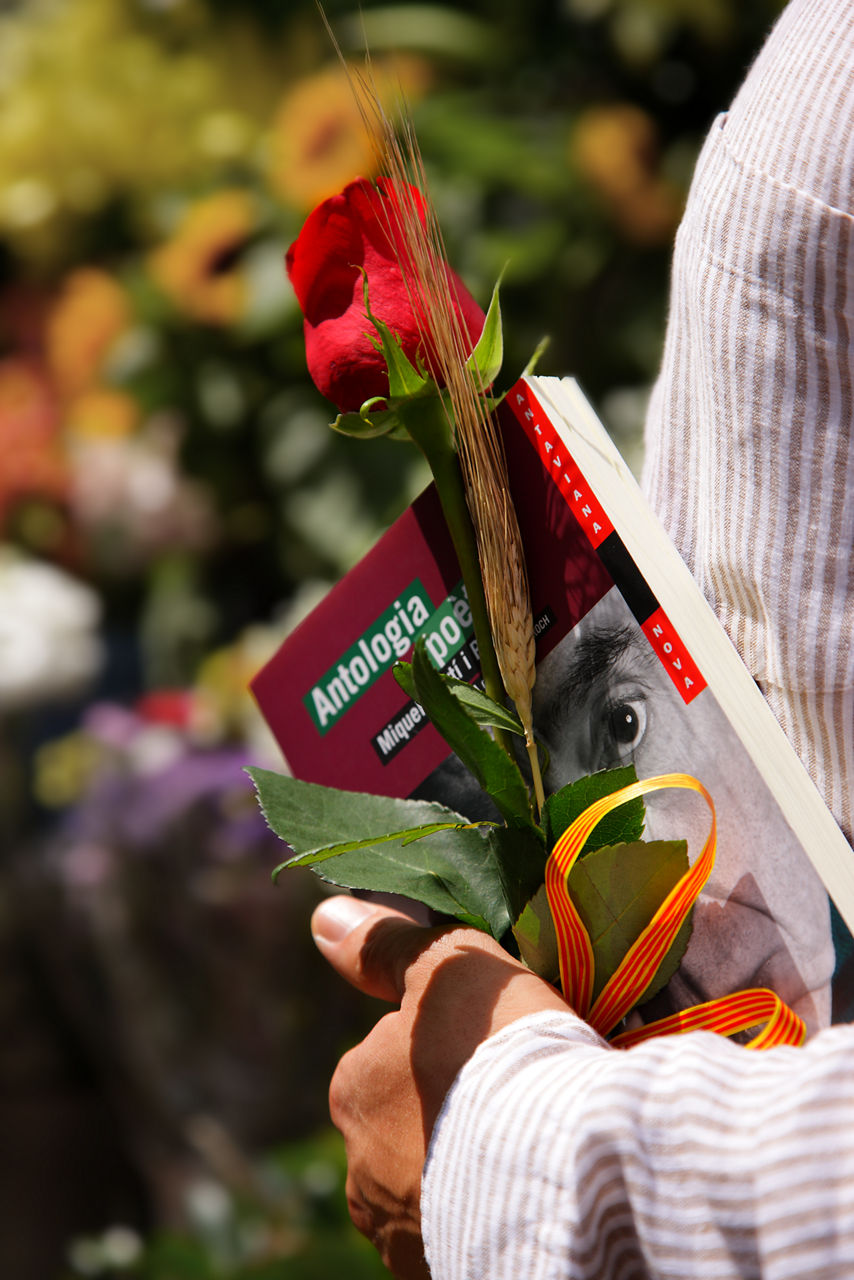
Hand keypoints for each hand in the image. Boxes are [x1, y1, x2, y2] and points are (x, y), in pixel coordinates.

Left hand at [311, 896, 568, 1277]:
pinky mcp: (436, 1275)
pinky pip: (457, 1235)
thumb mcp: (451, 968)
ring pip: (430, 1186)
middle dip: (452, 1115)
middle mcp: (358, 1167)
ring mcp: (395, 1233)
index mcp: (353, 1088)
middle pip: (409, 1125)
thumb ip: (388, 946)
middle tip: (516, 1103)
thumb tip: (323, 917)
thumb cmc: (499, 1050)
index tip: (498, 1053)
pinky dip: (484, 1219)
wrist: (560, 1168)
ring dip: (465, 1171)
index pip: (396, 1058)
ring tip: (528, 1154)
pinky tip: (525, 1200)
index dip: (452, 1050)